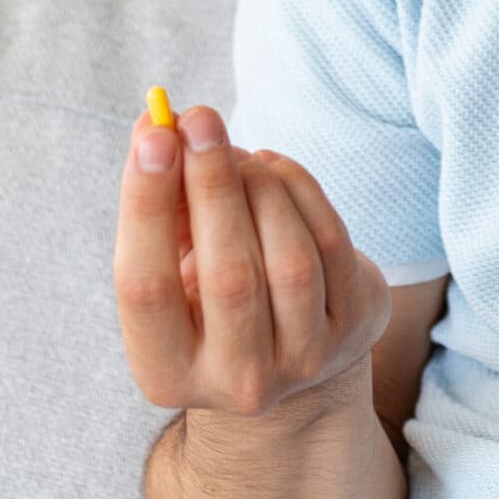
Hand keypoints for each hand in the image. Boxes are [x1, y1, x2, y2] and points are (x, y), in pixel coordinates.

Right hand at [114, 101, 392, 418]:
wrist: (284, 345)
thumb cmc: (207, 288)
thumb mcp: (169, 261)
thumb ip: (158, 200)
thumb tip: (157, 124)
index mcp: (165, 371)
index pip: (146, 287)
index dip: (148, 206)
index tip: (155, 136)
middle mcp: (237, 381)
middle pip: (228, 275)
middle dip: (212, 183)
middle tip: (199, 118)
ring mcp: (302, 361)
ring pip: (289, 259)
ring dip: (259, 187)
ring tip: (237, 152)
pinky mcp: (352, 329)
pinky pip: (331, 244)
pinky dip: (299, 190)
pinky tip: (272, 168)